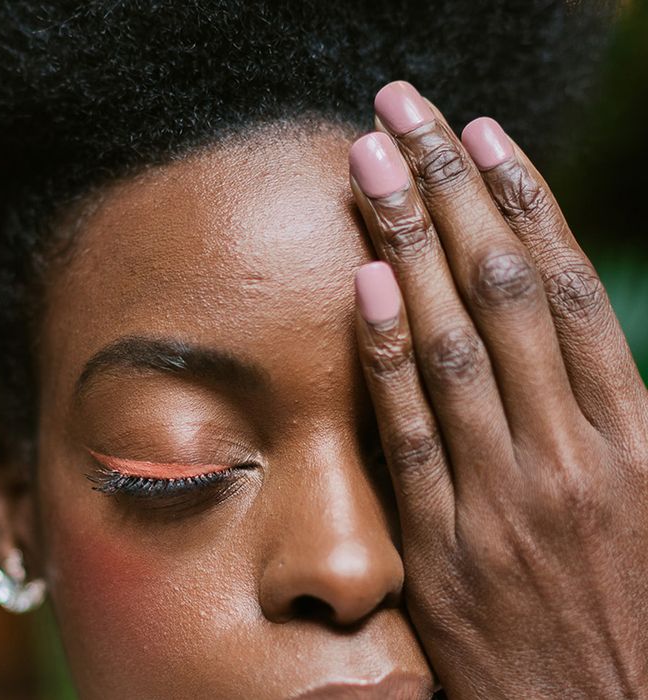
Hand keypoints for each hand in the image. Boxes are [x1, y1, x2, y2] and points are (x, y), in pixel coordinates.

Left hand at [349, 81, 647, 698]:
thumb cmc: (633, 608)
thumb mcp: (646, 499)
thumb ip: (604, 412)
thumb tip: (564, 321)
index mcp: (637, 434)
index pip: (569, 286)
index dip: (524, 198)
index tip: (481, 133)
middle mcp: (575, 449)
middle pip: (506, 287)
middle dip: (451, 189)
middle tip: (406, 112)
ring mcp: (509, 495)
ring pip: (456, 340)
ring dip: (409, 243)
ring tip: (372, 162)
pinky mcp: (450, 545)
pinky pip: (413, 433)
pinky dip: (390, 355)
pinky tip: (364, 284)